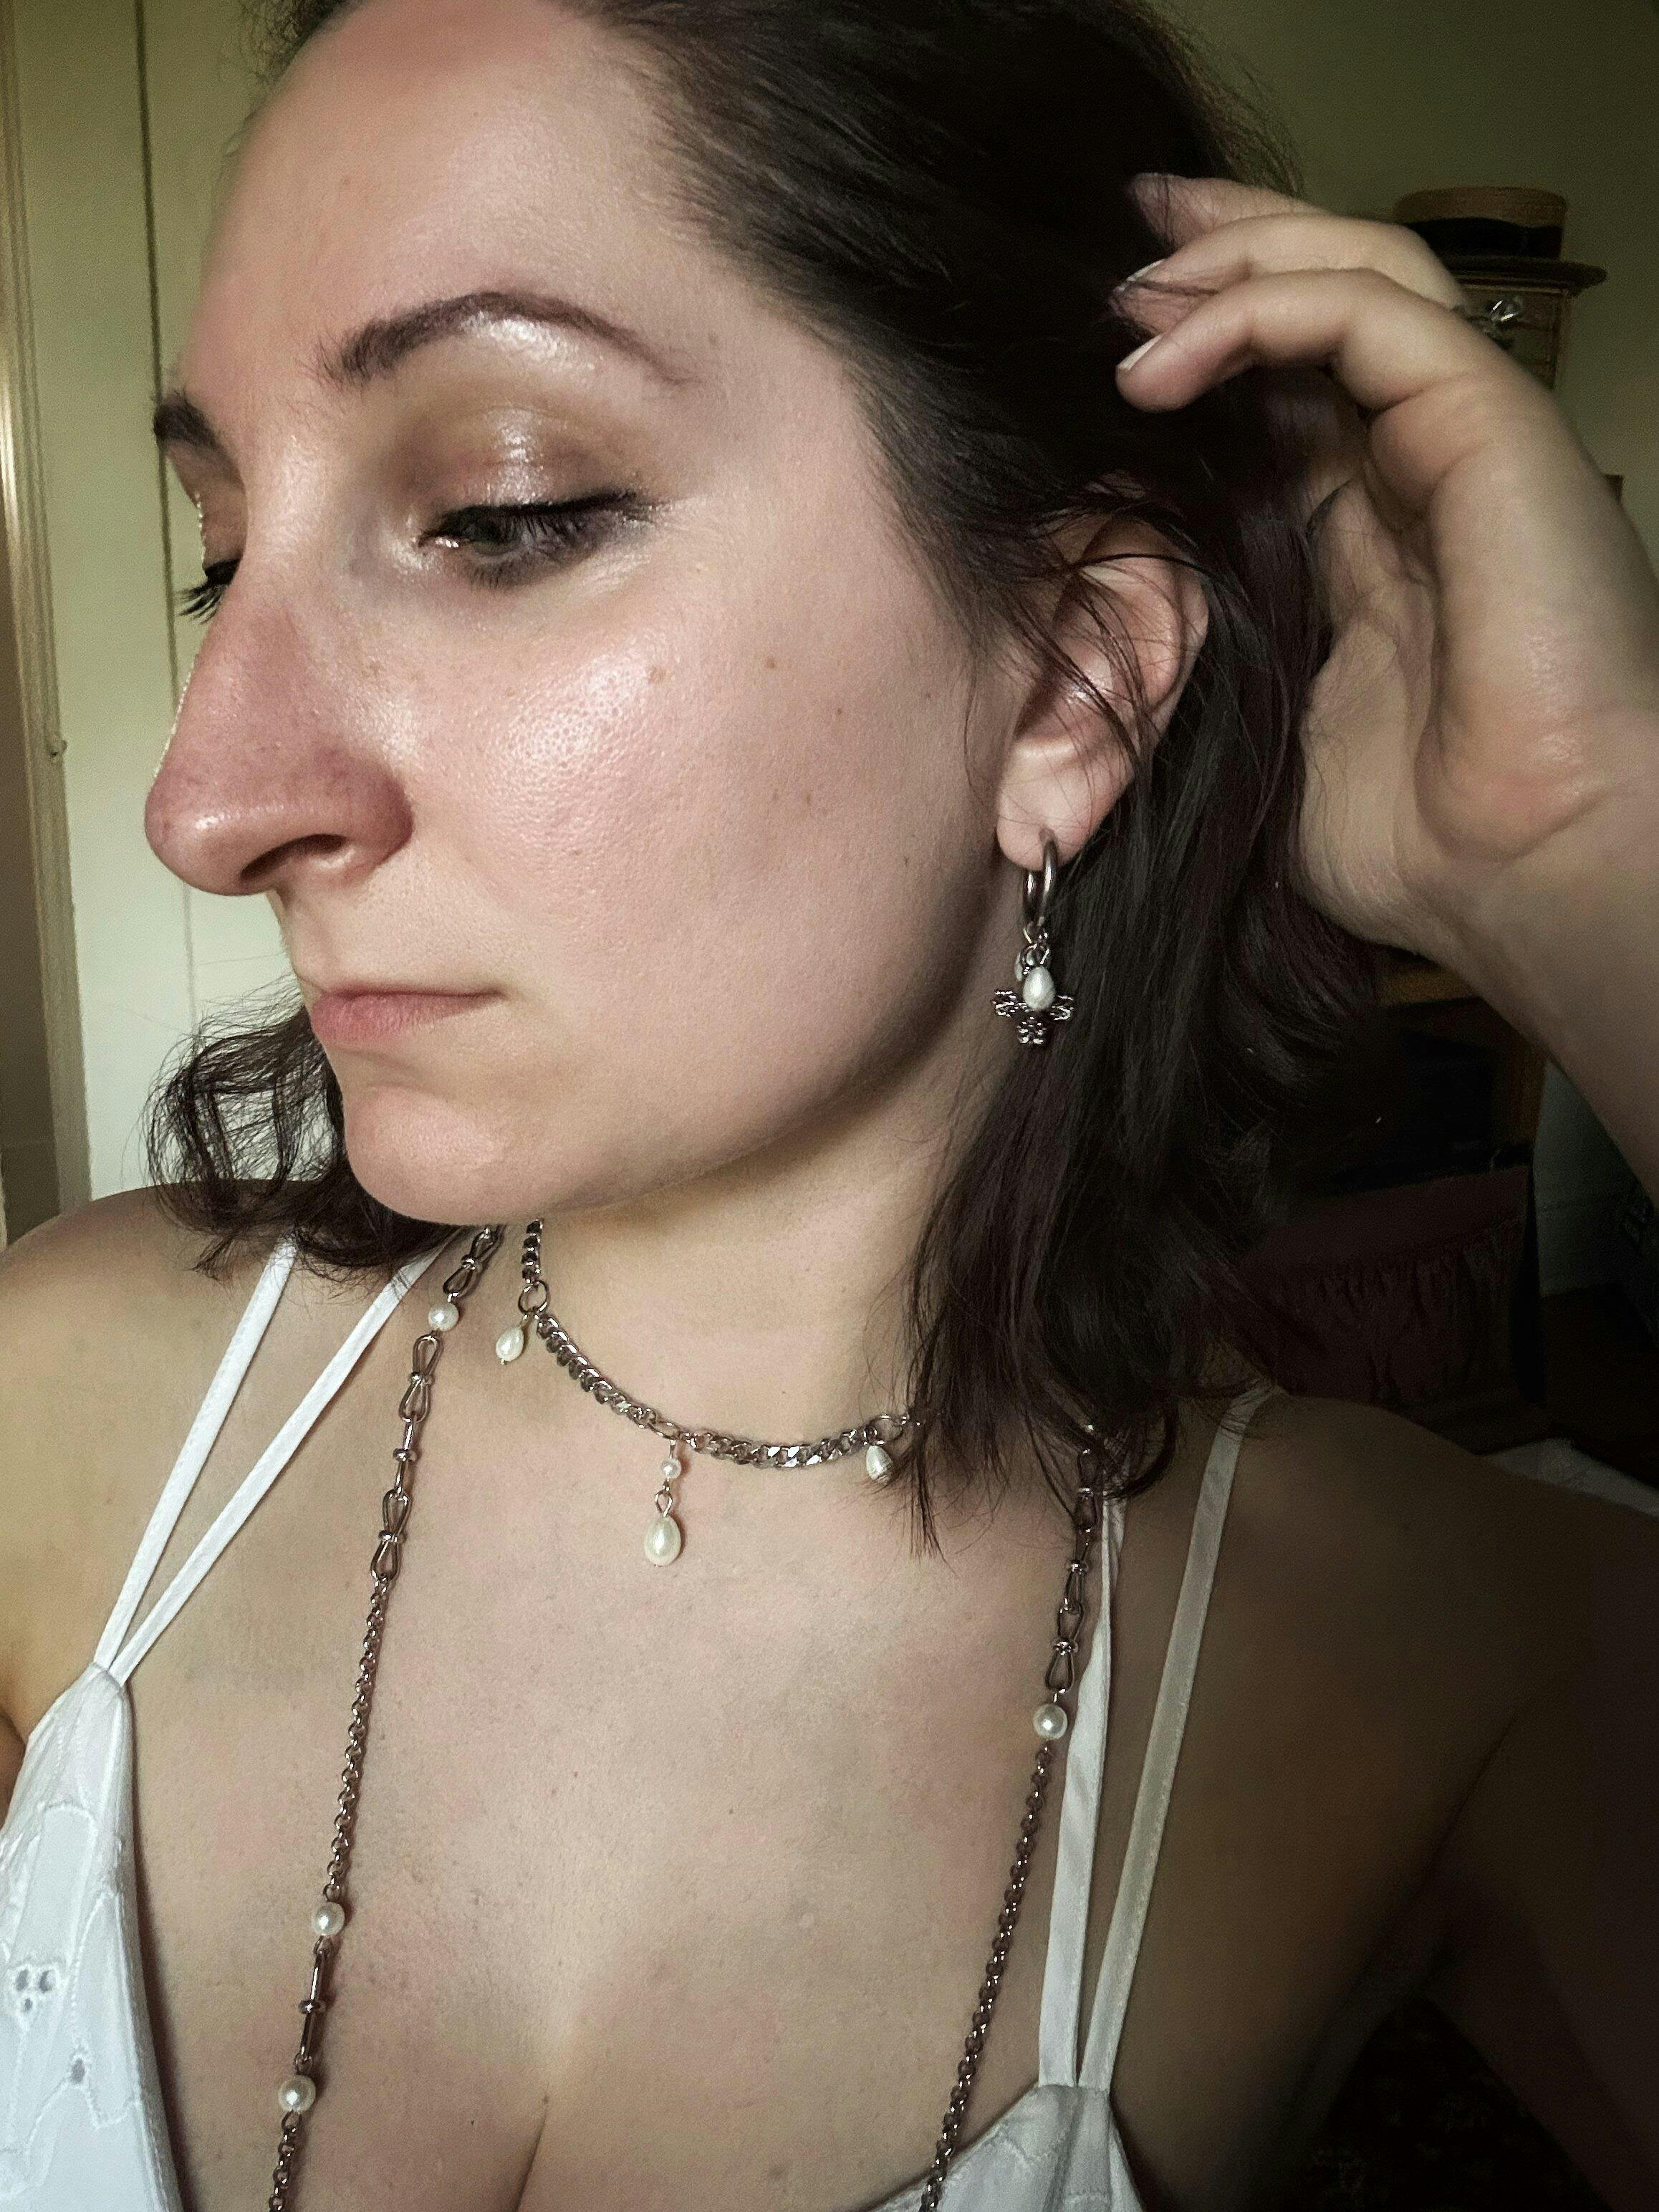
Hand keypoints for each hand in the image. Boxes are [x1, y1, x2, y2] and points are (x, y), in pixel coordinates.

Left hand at [1113, 176, 1658, 976]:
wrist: (1521, 872)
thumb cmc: (1424, 842)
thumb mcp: (1281, 730)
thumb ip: (1232, 652)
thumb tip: (1134, 629)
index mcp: (1379, 537)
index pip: (1293, 391)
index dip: (1210, 338)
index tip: (1108, 329)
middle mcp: (1425, 472)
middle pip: (1329, 303)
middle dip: (1222, 251)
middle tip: (1118, 243)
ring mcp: (1464, 441)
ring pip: (1356, 275)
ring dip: (1230, 262)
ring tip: (1126, 289)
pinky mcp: (1486, 426)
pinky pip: (1365, 315)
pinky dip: (1254, 311)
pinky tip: (1159, 358)